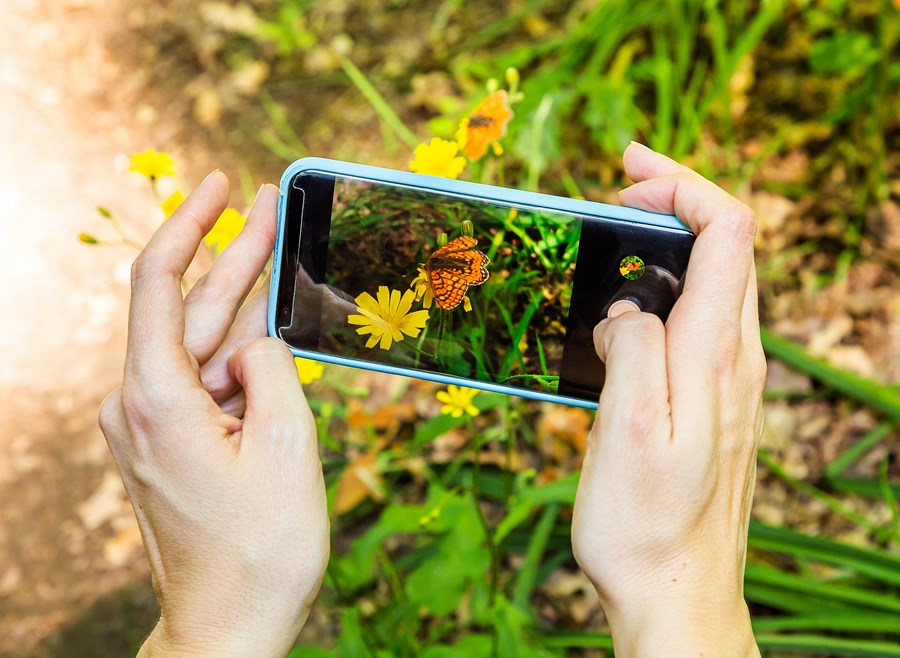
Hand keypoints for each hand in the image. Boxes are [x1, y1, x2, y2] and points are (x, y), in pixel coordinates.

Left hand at [99, 173, 328, 656]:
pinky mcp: (169, 442)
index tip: (219, 185)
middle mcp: (140, 406)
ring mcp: (151, 425)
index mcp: (158, 400)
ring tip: (277, 249)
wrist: (229, 623)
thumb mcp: (287, 444)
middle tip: (269, 203)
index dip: (190, 224)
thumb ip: (272, 369)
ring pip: (199, 344)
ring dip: (240, 302)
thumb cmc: (261, 546)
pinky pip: (205, 380)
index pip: (158, 283)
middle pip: (187, 308)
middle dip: (232, 254)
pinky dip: (238, 352)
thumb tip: (256, 341)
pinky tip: (268, 325)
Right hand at [572, 144, 764, 656]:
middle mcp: (735, 361)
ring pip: (713, 283)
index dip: (683, 184)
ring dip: (668, 246)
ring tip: (612, 242)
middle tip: (614, 196)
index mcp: (716, 354)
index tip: (627, 172)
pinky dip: (663, 291)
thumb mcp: (628, 429)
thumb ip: (633, 349)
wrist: (676, 593)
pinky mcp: (712, 406)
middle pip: (727, 246)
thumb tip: (626, 310)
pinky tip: (623, 312)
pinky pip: (697, 324)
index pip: (727, 231)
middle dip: (675, 202)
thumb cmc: (645, 523)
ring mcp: (728, 384)